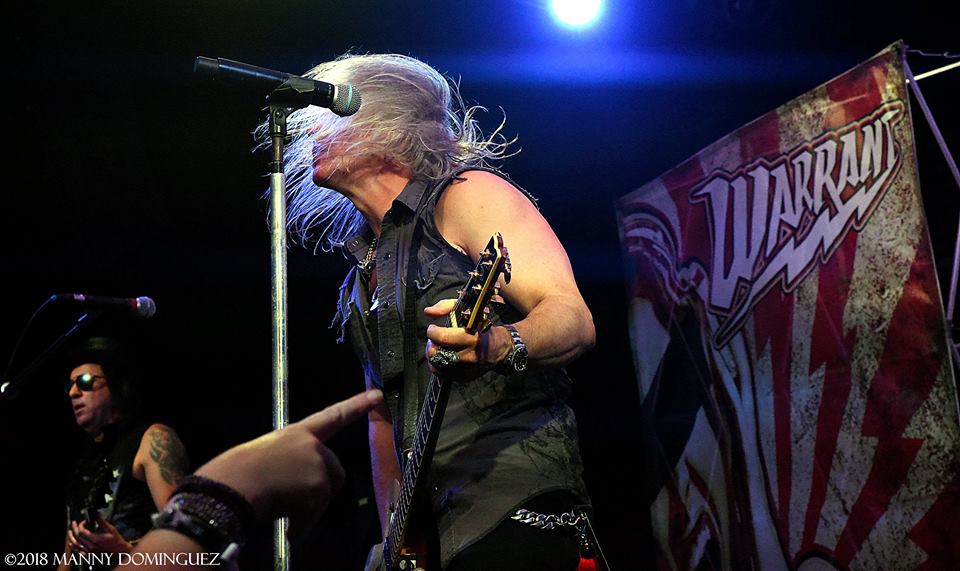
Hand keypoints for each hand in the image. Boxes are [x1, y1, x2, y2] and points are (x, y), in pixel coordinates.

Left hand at [67, 517, 132, 554]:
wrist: (118, 550)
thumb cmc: (115, 540)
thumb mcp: (110, 528)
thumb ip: (101, 521)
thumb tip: (96, 515)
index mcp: (96, 539)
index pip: (82, 531)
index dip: (81, 525)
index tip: (84, 521)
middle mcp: (91, 546)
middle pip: (77, 537)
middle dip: (74, 529)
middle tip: (74, 523)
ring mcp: (89, 551)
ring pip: (76, 544)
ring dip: (71, 537)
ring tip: (70, 531)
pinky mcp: (89, 554)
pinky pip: (78, 551)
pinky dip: (73, 546)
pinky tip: (71, 543)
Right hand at [193, 389, 382, 537]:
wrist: (230, 486)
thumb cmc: (234, 473)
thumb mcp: (263, 456)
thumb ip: (287, 461)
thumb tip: (293, 483)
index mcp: (296, 433)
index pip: (333, 416)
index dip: (356, 405)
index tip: (377, 394)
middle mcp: (312, 445)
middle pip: (334, 471)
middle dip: (320, 491)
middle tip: (293, 503)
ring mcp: (317, 464)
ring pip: (324, 496)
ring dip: (307, 510)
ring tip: (281, 511)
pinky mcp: (319, 485)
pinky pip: (314, 514)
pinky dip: (302, 524)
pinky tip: (286, 526)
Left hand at [424, 299, 511, 374]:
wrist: (500, 348)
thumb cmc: (483, 327)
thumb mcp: (467, 309)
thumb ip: (445, 307)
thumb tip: (428, 312)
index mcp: (472, 337)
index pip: (443, 338)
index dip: (433, 332)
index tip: (433, 328)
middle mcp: (469, 355)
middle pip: (436, 354)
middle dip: (431, 344)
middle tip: (434, 339)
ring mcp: (466, 369)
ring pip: (437, 365)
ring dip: (433, 355)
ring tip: (438, 347)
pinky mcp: (464, 377)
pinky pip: (442, 374)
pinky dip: (439, 365)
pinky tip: (443, 356)